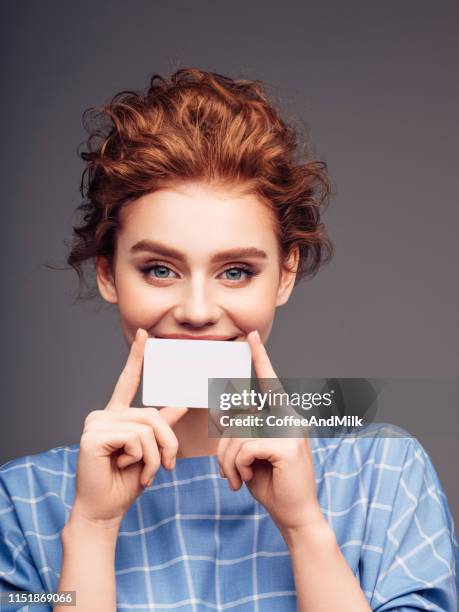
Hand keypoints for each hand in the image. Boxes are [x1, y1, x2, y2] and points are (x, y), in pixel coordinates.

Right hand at [71, 328, 187, 527]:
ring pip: (146, 428)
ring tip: (145, 472)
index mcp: (116, 415)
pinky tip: (126, 468)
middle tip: (168, 467)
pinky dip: (141, 459)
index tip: (145, 335)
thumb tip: (181, 401)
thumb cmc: (126, 481)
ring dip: (155, 456)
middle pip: (152, 415)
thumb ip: (163, 425)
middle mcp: (103, 415)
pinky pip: (135, 439)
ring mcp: (95, 423)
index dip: (137, 357)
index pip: (128, 381)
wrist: (105, 510)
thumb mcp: (151, 450)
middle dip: (168, 443)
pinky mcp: (93, 436)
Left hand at [217, 330, 324, 532]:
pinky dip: (236, 466)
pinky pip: (244, 447)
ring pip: (238, 433)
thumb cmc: (272, 484)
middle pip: (240, 417)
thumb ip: (242, 432)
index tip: (250, 336)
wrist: (295, 515)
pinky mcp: (286, 445)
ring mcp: (290, 430)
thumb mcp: (251, 454)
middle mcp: (290, 418)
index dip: (259, 358)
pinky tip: (244, 480)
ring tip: (235, 479)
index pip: (269, 382)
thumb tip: (220, 412)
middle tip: (226, 473)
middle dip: (224, 447)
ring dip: (228, 461)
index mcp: (284, 416)